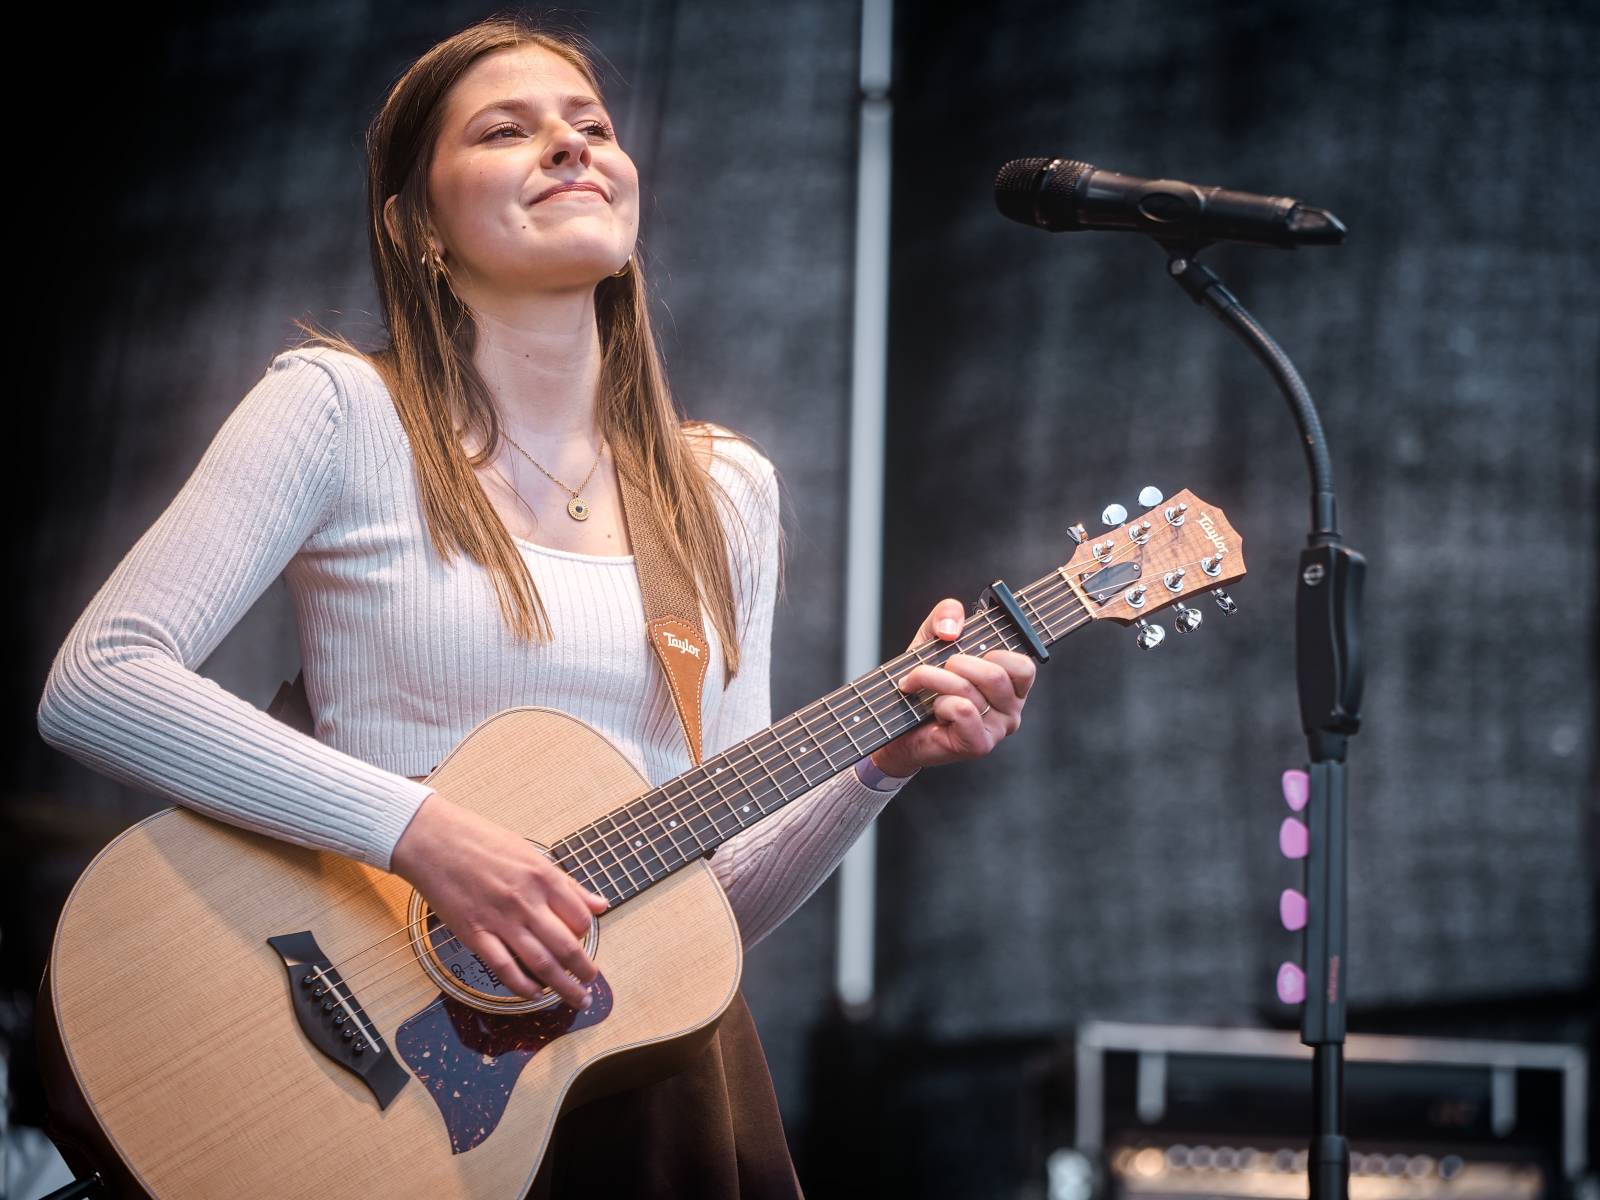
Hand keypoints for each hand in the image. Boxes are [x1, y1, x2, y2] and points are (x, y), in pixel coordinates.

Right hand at [390, 792, 610, 1008]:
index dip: (587, 934)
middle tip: (591, 984)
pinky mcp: (474, 933)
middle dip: (584, 971)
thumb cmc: (481, 841)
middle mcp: (526, 901)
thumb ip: (567, 884)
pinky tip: (534, 995)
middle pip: (566, 946)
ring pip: (540, 963)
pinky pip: (504, 968)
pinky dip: (523, 986)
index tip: (584, 940)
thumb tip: (601, 904)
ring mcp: (500, 920)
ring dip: (563, 986)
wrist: (434, 840)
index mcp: (543, 877)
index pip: (580, 917)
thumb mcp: (532, 853)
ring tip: (576, 999)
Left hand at [869, 597, 1036, 778]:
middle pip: (994, 674)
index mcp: (1012, 685)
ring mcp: (998, 729)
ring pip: (969, 690)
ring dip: (934, 679)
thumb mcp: (934, 638)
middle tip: (936, 668)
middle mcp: (1012, 709)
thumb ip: (947, 615)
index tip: (969, 652)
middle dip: (956, 663)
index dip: (996, 653)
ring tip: (917, 683)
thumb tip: (952, 628)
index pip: (1023, 666)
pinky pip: (961, 710)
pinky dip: (939, 702)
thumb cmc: (925, 683)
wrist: (897, 721)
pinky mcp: (979, 744)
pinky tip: (932, 709)